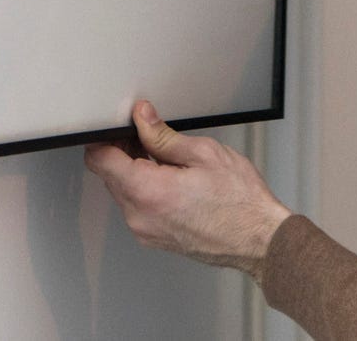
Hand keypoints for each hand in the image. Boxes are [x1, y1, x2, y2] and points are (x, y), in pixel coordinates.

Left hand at [84, 99, 291, 281]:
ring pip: (123, 192)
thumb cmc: (239, 201)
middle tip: (148, 135)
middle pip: (110, 176)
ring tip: (167, 158)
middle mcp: (139, 216)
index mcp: (148, 191)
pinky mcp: (152, 238)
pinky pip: (137, 208)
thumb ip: (163, 135)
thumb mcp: (204, 153)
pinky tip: (170, 180)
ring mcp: (144, 231)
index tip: (119, 127)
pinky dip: (145, 191)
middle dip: (123, 152)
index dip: (105, 138)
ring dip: (135, 172)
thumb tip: (143, 119)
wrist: (256, 238)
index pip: (101, 160)